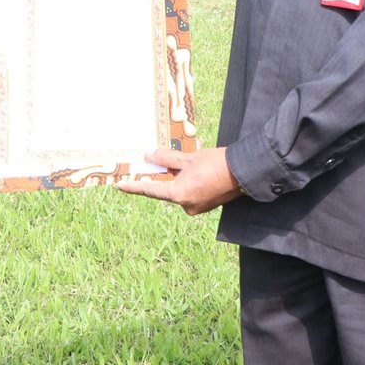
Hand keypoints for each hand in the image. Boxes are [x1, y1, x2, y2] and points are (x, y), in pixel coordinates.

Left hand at [115, 147, 240, 215]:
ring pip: (178, 191)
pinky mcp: (205, 206)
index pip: (150, 190)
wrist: (244, 172)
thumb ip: (167, 159)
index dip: (133, 186)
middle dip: (161, 176)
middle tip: (152, 163)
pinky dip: (186, 183)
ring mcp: (196, 208)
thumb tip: (150, 156)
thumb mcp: (189, 158)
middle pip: (165, 190)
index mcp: (179, 194)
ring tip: (184, 162)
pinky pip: (189, 193)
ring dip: (176, 178)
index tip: (119, 185)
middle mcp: (185, 205)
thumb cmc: (217, 163)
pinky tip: (194, 170)